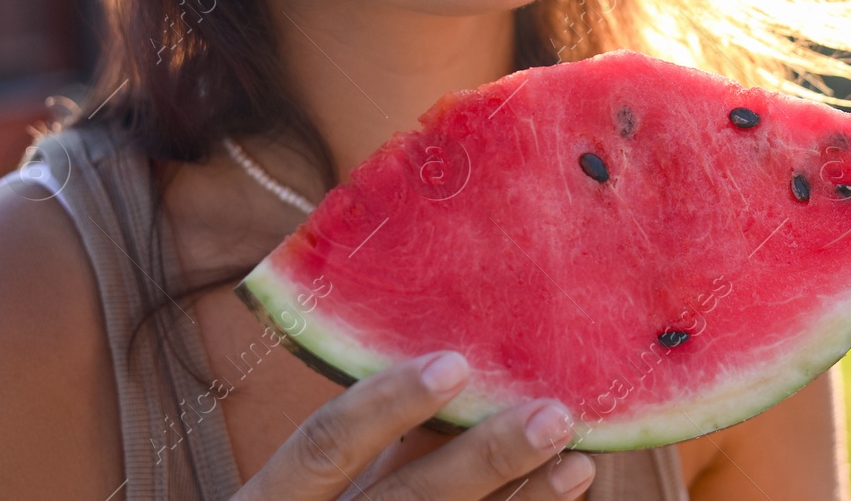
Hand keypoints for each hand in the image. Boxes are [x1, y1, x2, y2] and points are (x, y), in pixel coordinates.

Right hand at [232, 351, 595, 499]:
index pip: (321, 445)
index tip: (454, 363)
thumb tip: (463, 364)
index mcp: (272, 500)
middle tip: (552, 414)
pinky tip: (561, 500)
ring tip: (578, 464)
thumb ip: (378, 442)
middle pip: (405, 499)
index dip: (384, 404)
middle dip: (484, 458)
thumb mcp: (322, 486)